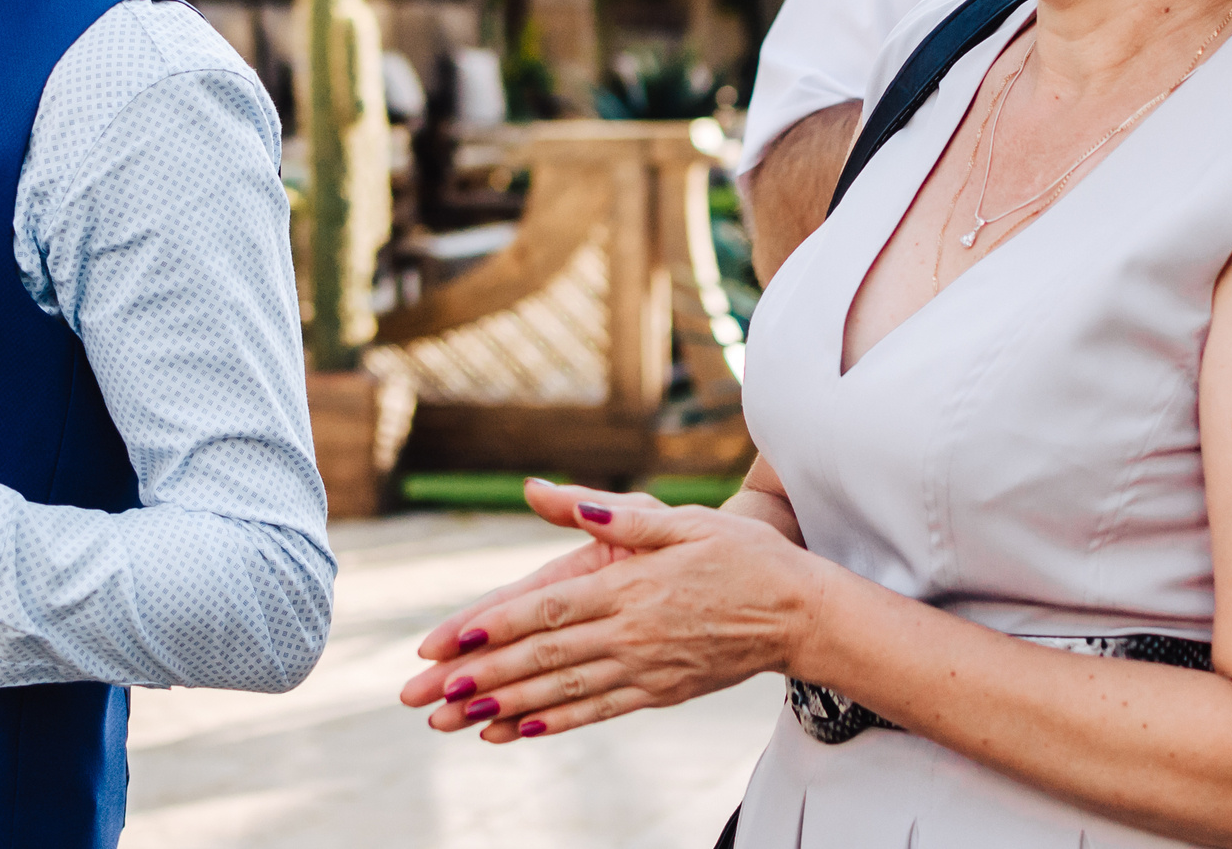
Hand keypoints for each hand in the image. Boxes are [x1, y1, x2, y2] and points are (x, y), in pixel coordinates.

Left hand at [399, 497, 823, 741]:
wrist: (799, 611)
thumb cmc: (739, 553)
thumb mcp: (681, 520)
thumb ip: (614, 516)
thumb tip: (556, 499)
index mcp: (630, 586)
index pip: (550, 607)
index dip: (498, 625)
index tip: (453, 639)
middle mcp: (632, 633)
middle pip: (545, 657)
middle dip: (484, 676)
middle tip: (432, 694)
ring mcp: (646, 669)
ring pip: (564, 693)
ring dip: (507, 707)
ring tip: (457, 720)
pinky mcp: (660, 692)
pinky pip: (599, 712)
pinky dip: (556, 724)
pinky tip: (518, 732)